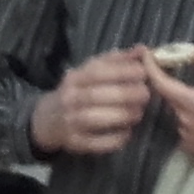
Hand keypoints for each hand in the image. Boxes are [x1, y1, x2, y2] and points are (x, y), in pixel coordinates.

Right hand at [30, 49, 150, 154]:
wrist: (48, 119)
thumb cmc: (78, 92)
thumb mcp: (91, 72)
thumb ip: (117, 61)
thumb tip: (143, 50)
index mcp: (74, 78)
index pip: (96, 72)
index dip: (121, 71)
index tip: (143, 72)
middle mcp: (69, 99)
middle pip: (96, 95)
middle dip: (124, 94)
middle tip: (145, 94)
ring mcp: (69, 121)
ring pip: (94, 119)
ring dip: (121, 116)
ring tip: (138, 113)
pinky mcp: (74, 142)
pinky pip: (95, 143)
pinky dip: (114, 139)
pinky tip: (127, 132)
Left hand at [141, 44, 193, 178]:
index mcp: (193, 104)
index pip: (160, 83)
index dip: (149, 66)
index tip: (145, 51)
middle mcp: (182, 120)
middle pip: (166, 94)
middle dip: (166, 78)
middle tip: (172, 63)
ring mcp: (183, 134)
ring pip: (174, 108)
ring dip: (179, 97)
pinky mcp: (187, 145)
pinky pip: (180, 122)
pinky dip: (186, 112)